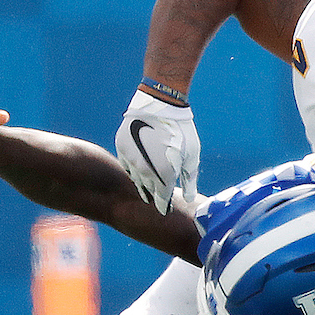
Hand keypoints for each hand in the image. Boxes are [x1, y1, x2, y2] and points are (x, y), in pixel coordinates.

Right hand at [115, 90, 199, 213]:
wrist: (161, 104)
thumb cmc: (181, 129)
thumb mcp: (192, 155)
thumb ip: (189, 179)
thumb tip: (188, 198)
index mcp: (164, 174)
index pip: (161, 200)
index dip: (163, 206)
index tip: (165, 210)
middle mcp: (145, 170)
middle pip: (148, 191)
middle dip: (154, 195)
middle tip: (158, 198)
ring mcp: (131, 159)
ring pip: (136, 179)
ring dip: (143, 183)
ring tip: (148, 187)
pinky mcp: (122, 147)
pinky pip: (127, 165)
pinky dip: (134, 168)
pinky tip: (140, 168)